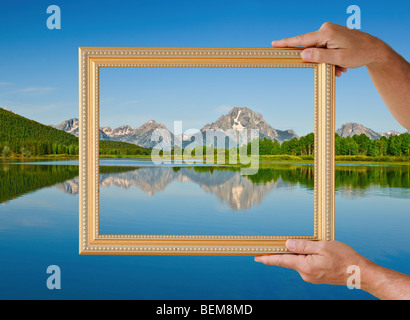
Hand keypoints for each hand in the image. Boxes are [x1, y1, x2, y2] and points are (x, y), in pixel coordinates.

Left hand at [254, 239, 369, 284]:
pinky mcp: (315, 276)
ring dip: (302, 252)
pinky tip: (319, 253)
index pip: (281, 261)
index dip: (268, 258)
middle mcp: (305, 274)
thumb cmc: (343, 258)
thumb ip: (303, 245)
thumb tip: (287, 245)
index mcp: (305, 266)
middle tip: (292, 242)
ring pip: (299, 261)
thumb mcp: (322, 246)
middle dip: (289, 250)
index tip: (256, 257)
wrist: (359, 273)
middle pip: (290, 259)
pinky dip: (307, 257)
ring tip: (319, 247)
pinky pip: (306, 264)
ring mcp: (310, 277)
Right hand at [272, 22, 389, 76]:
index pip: (301, 40)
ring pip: (317, 50)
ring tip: (340, 69)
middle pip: (310, 47)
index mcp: (326, 33)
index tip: (274, 44)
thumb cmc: (359, 53)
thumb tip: (302, 54)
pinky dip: (329, 59)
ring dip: (325, 62)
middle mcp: (325, 29)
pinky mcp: (331, 35)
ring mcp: (329, 31)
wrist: (374, 49)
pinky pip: (324, 49)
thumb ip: (319, 56)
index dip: (286, 43)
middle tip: (333, 69)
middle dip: (317, 61)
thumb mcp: (339, 58)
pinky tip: (340, 65)